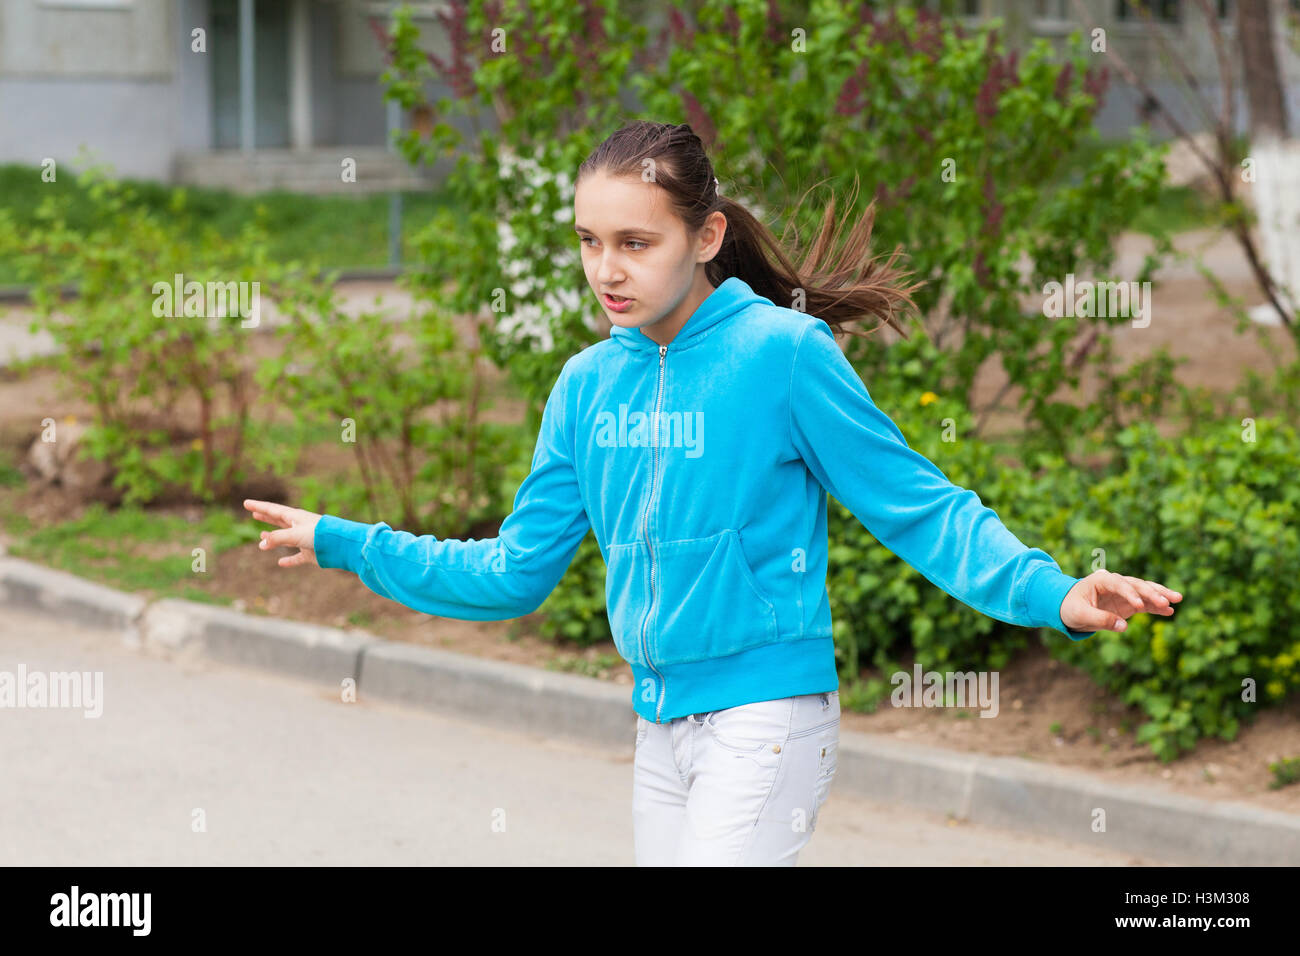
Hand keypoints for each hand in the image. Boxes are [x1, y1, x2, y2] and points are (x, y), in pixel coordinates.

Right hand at [244, 498, 321, 568]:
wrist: (340, 545)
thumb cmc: (318, 534)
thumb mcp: (294, 534)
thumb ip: (276, 538)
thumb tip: (261, 544)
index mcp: (295, 517)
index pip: (272, 510)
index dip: (259, 506)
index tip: (246, 503)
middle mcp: (299, 526)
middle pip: (278, 520)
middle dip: (265, 516)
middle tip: (254, 513)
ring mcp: (304, 539)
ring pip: (285, 537)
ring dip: (273, 537)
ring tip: (261, 535)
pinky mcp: (310, 553)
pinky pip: (297, 557)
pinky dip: (289, 560)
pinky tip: (281, 563)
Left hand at [1060, 570, 1182, 632]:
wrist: (1067, 609)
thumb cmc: (1070, 609)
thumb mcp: (1080, 615)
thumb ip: (1101, 620)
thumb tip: (1124, 627)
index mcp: (1100, 580)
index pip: (1119, 584)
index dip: (1129, 594)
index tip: (1139, 606)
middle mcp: (1115, 582)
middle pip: (1136, 584)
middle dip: (1152, 592)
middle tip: (1166, 601)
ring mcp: (1123, 592)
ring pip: (1145, 590)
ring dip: (1160, 595)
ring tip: (1177, 600)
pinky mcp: (1129, 603)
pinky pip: (1146, 603)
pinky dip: (1157, 606)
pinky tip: (1170, 611)